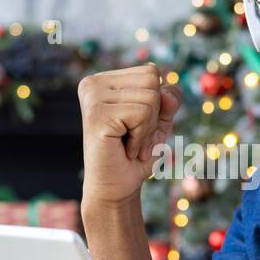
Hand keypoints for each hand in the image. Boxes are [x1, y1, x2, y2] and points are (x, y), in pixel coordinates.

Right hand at [77, 62, 182, 206]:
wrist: (116, 187)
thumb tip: (166, 91)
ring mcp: (91, 97)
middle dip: (153, 114)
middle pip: (151, 79)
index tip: (138, 125)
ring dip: (147, 129)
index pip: (150, 71)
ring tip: (130, 144)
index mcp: (104, 80)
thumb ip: (168, 100)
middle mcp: (92, 83)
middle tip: (135, 137)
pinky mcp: (96, 115)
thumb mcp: (160, 120)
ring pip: (150, 98)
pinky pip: (143, 113)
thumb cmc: (136, 154)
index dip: (156, 102)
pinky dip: (142, 137)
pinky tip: (126, 149)